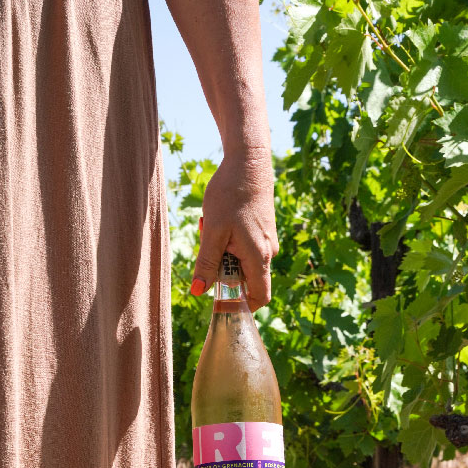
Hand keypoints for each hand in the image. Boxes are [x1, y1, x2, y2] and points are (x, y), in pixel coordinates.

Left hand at [190, 148, 278, 310]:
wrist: (248, 162)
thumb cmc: (231, 194)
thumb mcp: (213, 232)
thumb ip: (207, 264)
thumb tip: (199, 292)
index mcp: (259, 257)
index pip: (259, 297)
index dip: (242, 305)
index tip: (221, 302)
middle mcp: (268, 253)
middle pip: (246, 279)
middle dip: (224, 271)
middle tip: (209, 244)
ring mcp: (267, 242)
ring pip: (243, 261)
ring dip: (224, 252)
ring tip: (214, 227)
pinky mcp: (262, 232)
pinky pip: (245, 248)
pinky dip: (230, 242)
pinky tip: (222, 221)